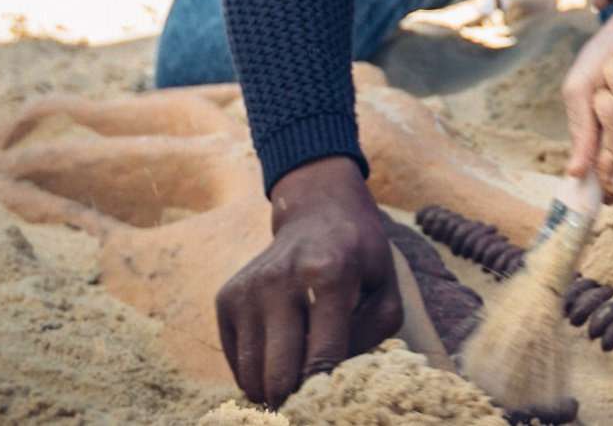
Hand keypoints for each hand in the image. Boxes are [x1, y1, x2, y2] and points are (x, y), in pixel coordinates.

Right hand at [215, 156, 402, 406]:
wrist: (318, 213)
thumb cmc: (360, 259)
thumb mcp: (386, 291)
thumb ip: (370, 338)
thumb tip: (331, 380)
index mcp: (329, 274)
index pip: (321, 358)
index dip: (326, 391)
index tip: (332, 400)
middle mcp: (280, 279)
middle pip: (279, 374)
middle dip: (297, 399)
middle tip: (313, 398)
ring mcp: (248, 288)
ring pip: (252, 376)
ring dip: (275, 389)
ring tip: (297, 376)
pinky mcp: (226, 297)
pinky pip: (237, 363)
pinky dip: (257, 372)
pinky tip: (279, 352)